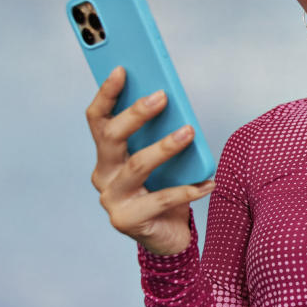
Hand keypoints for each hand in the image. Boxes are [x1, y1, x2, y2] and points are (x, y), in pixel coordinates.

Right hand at [86, 65, 213, 254]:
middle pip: (112, 138)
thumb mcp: (162, 160)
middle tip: (162, 96)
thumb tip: (173, 102)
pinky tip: (209, 182)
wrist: (167, 237)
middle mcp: (103, 175)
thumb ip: (159, 136)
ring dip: (165, 147)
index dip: (107, 94)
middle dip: (135, 114)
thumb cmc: (164, 190)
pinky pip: (162, 199)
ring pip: (137, 166)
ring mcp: (112, 199)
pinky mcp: (127, 220)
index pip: (98, 120)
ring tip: (189, 132)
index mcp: (107, 156)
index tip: (122, 69)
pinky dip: (189, 190)